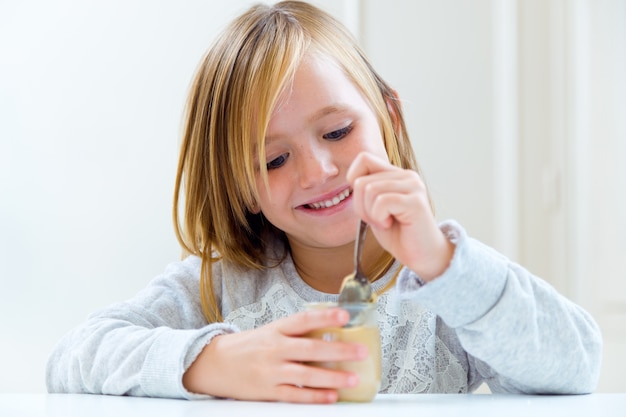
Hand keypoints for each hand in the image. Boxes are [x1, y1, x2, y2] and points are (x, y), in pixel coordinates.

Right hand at [183, 307, 366, 402]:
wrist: (214, 364)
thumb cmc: (247, 347)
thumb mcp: (269, 332)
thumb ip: (295, 333)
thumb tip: (330, 331)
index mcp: (275, 330)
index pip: (303, 320)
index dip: (325, 317)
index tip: (345, 317)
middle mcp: (274, 349)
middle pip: (310, 348)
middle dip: (338, 350)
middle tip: (360, 352)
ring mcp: (270, 371)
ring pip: (306, 375)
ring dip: (332, 377)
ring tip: (352, 378)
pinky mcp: (267, 392)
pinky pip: (294, 396)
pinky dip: (314, 397)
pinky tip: (331, 397)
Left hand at [347, 152, 453, 280]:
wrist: (421, 256)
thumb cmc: (398, 234)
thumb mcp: (374, 208)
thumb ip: (366, 191)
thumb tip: (353, 179)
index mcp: (396, 174)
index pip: (364, 159)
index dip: (354, 180)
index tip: (365, 202)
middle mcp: (406, 175)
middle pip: (361, 181)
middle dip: (360, 206)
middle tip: (377, 220)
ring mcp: (413, 186)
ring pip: (370, 190)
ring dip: (370, 214)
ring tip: (385, 222)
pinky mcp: (415, 201)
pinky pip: (382, 202)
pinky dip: (379, 218)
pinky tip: (390, 224)